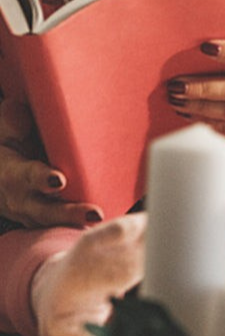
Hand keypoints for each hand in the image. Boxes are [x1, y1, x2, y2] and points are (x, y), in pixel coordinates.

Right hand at [0, 100, 101, 227]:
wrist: (0, 166)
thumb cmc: (8, 139)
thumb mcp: (6, 125)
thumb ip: (16, 118)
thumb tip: (27, 109)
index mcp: (10, 171)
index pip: (25, 175)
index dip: (41, 178)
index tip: (59, 181)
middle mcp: (19, 197)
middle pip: (44, 209)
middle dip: (68, 212)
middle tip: (94, 212)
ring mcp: (30, 212)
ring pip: (53, 222)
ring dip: (78, 223)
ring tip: (103, 220)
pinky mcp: (43, 218)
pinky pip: (60, 226)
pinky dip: (78, 227)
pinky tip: (103, 226)